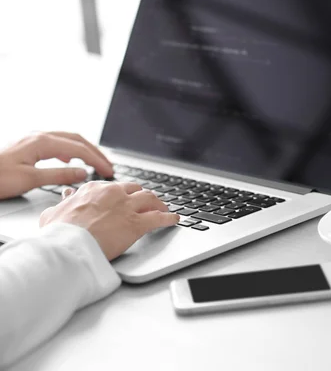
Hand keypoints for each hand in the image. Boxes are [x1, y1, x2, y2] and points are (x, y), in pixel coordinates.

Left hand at [0, 131, 113, 199]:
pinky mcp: (28, 145)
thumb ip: (58, 175)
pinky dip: (70, 151)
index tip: (109, 171)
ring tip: (96, 162)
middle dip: (95, 153)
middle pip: (76, 139)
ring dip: (84, 150)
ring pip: (67, 139)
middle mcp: (39, 136)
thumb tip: (82, 173)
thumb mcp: (30, 180)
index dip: (96, 160)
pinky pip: (57, 143)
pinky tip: (70, 160)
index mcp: (42, 142)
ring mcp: (33, 138)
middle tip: (109, 166)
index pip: (78, 149)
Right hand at [40, 182, 179, 259]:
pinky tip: (175, 220)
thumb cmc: (59, 233)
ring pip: (150, 198)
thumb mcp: (53, 214)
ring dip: (159, 203)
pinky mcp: (136, 224)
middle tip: (147, 202)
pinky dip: (169, 218)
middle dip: (142, 195)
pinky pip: (159, 218)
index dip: (121, 193)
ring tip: (164, 208)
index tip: (124, 198)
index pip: (114, 186)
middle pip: (135, 189)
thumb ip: (62, 204)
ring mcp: (126, 207)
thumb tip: (65, 198)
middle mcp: (113, 193)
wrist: (68, 246)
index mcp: (94, 189)